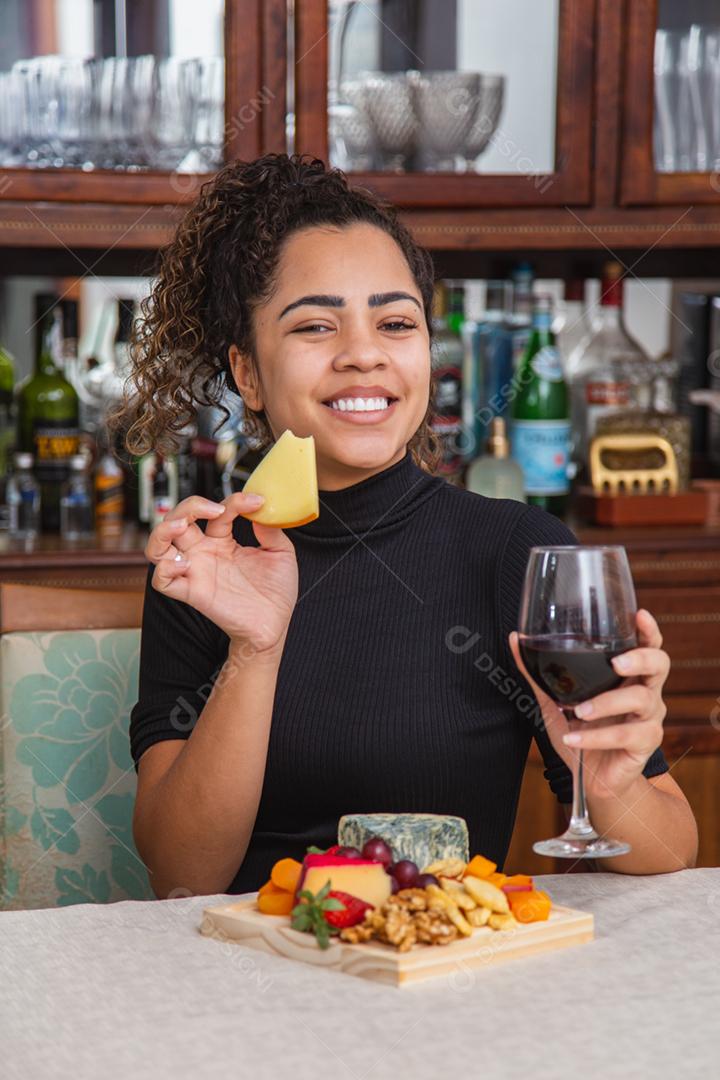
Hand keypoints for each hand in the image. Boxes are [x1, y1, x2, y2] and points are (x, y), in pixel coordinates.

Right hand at [145, 493, 298, 654]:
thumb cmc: (276, 592)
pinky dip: (164, 569)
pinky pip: (162, 581)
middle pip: (176, 520)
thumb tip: (262, 508)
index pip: (216, 511)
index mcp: (222, 541)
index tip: (257, 502)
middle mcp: (204, 553)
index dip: (234, 501)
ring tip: (181, 526)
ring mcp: (196, 571)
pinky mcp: (192, 592)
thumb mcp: (281, 553)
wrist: (274, 625)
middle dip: (187, 507)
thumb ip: (271, 529)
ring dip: (163, 531)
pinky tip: (184, 564)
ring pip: (158, 546)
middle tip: (214, 508)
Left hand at [509, 609, 669, 801]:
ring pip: (641, 699)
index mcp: (628, 675)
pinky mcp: (645, 743)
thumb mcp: (553, 700)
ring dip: (607, 703)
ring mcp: (649, 718)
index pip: (647, 646)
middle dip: (640, 658)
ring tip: (578, 711)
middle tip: (616, 663)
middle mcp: (645, 691)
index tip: (639, 615)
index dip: (648, 630)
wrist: (592, 779)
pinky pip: (625, 735)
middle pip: (659, 664)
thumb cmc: (580, 732)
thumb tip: (514, 639)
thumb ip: (536, 672)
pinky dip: (595, 737)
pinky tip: (572, 738)